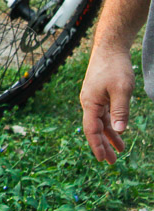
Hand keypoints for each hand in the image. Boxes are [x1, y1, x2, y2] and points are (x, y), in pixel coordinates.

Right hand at [79, 44, 132, 162]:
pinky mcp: (100, 95)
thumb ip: (121, 110)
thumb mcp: (122, 89)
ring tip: (119, 151)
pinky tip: (118, 131)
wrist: (109, 48)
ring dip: (109, 136)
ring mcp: (94, 99)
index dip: (96, 145)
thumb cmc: (115, 67)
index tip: (102, 159)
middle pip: (94, 129)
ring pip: (101, 122)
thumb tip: (120, 130)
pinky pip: (104, 114)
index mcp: (90, 103)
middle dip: (103, 145)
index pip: (91, 130)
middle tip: (111, 162)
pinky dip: (111, 124)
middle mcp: (89, 103)